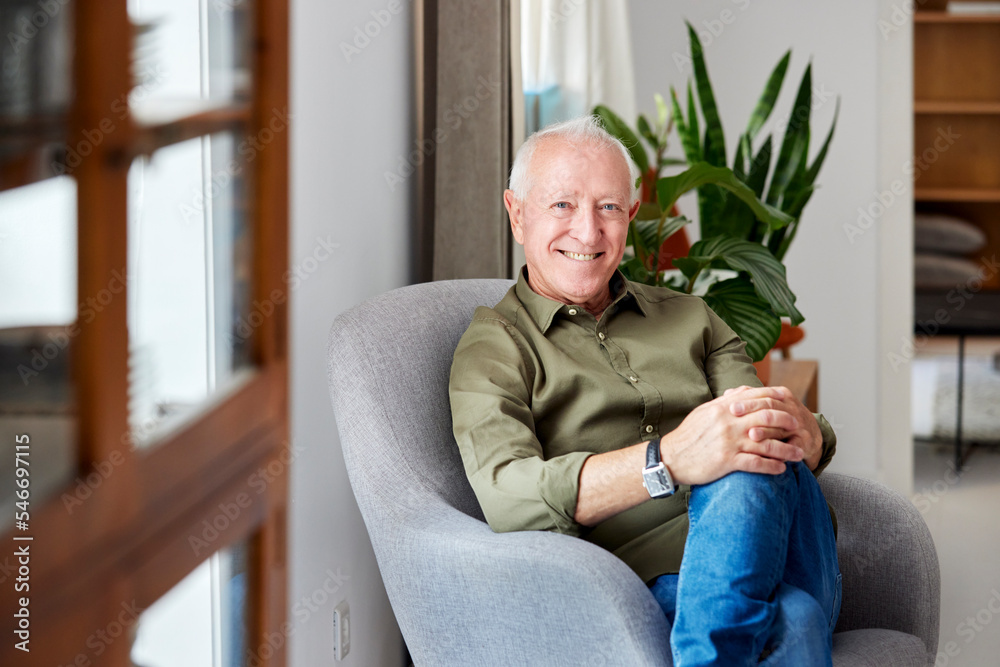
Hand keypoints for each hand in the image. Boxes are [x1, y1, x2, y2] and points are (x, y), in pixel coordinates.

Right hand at [660, 387, 804, 485]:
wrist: (670, 457)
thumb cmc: (689, 435)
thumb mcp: (705, 411)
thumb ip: (727, 400)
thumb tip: (745, 390)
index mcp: (723, 407)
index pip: (756, 397)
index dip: (777, 399)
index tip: (791, 403)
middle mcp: (728, 422)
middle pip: (767, 418)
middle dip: (787, 423)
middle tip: (800, 428)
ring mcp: (728, 442)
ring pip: (766, 443)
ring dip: (786, 450)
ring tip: (799, 454)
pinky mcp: (726, 461)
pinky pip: (755, 463)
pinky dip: (772, 466)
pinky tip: (782, 470)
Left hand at [724, 385, 823, 469]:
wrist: (809, 437)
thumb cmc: (781, 422)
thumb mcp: (768, 409)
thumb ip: (749, 401)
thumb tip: (727, 394)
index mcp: (781, 396)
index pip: (762, 395)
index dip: (746, 400)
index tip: (730, 406)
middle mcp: (791, 408)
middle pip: (771, 406)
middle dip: (751, 410)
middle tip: (734, 414)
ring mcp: (800, 424)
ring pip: (782, 425)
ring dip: (767, 430)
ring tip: (751, 435)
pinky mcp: (806, 441)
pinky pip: (794, 446)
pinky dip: (783, 450)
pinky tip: (770, 455)